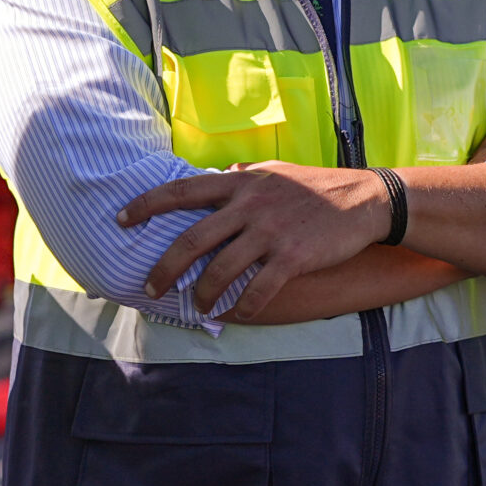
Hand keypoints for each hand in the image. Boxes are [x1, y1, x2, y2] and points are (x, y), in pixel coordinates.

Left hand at [124, 162, 389, 317]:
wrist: (365, 199)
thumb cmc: (317, 186)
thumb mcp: (277, 171)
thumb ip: (245, 176)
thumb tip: (221, 172)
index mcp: (242, 182)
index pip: (182, 190)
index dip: (147, 205)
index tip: (121, 219)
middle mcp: (251, 205)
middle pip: (193, 239)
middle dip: (165, 267)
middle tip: (151, 286)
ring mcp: (271, 232)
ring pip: (221, 270)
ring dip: (203, 294)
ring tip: (197, 305)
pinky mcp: (293, 257)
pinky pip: (258, 289)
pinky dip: (243, 307)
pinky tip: (237, 313)